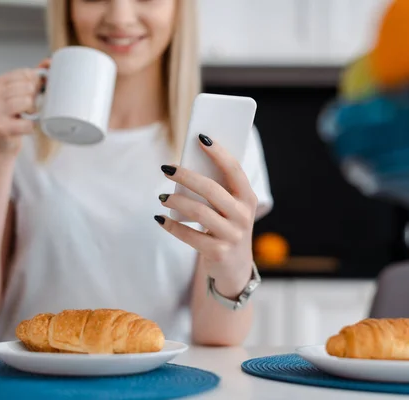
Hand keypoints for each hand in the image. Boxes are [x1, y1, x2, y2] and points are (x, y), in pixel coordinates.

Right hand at [0, 58, 49, 157]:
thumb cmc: (13, 120)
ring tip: (24, 117)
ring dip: (32, 112)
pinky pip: (28, 122)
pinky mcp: (0, 127)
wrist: (1, 146)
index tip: (34, 92)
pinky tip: (24, 127)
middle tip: (28, 109)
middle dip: (33, 98)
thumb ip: (33, 79)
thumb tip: (48, 62)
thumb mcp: (21, 95)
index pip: (25, 73)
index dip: (36, 83)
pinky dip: (31, 126)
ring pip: (27, 102)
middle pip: (27, 87)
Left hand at [156, 134, 257, 297]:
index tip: (201, 137)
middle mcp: (243, 216)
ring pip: (199, 212)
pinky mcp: (218, 252)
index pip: (234, 170)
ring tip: (162, 196)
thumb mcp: (230, 209)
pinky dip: (172, 226)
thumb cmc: (227, 227)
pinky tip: (160, 219)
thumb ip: (217, 190)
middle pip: (211, 190)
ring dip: (176, 201)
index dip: (219, 152)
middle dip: (186, 176)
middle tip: (167, 167)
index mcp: (248, 199)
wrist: (235, 268)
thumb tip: (187, 166)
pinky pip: (189, 235)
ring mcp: (232, 235)